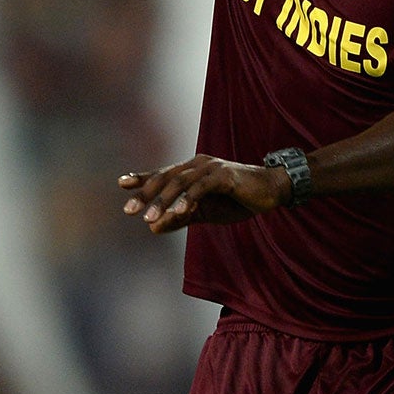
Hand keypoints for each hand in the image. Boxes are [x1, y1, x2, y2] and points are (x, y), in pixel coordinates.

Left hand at [120, 155, 292, 234]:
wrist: (272, 190)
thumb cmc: (238, 200)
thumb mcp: (206, 212)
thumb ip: (181, 218)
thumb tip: (153, 228)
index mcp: (192, 171)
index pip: (163, 174)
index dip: (142, 178)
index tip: (122, 184)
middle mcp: (198, 165)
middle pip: (167, 177)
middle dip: (146, 193)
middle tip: (129, 210)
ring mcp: (211, 168)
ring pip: (181, 182)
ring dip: (163, 201)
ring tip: (148, 218)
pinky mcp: (224, 176)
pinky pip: (202, 187)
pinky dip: (188, 199)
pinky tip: (179, 213)